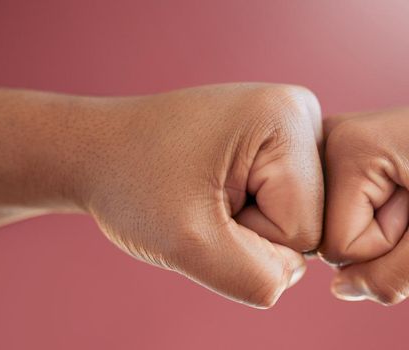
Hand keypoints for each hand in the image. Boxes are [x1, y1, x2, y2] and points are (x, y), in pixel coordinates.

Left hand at [74, 84, 323, 307]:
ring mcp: (294, 124)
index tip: (202, 203)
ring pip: (300, 218)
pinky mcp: (281, 140)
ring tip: (208, 192)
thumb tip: (294, 276)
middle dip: (252, 230)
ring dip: (251, 224)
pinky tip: (218, 187)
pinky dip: (251, 212)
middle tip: (202, 199)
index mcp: (288, 117)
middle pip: (309, 222)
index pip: (303, 229)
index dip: (247, 237)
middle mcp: (301, 110)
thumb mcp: (188, 244)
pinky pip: (287, 205)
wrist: (99, 151)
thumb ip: (256, 279)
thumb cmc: (133, 185)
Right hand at [320, 90, 408, 304]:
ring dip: (383, 225)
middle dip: (383, 236)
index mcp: (348, 145)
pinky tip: (407, 186)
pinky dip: (380, 213)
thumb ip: (392, 277)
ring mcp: (334, 142)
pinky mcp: (345, 151)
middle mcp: (329, 137)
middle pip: (331, 237)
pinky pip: (346, 212)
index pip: (338, 247)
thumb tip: (339, 290)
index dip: (390, 245)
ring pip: (337, 227)